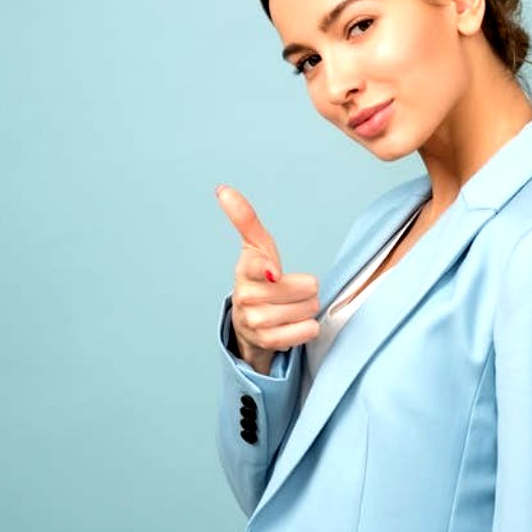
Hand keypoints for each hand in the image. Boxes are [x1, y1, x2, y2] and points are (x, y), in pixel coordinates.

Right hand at [215, 185, 320, 374]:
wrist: (248, 323)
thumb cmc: (259, 279)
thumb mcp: (256, 247)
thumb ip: (245, 219)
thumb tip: (223, 189)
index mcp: (245, 270)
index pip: (257, 267)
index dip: (268, 269)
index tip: (274, 272)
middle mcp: (246, 297)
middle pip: (304, 288)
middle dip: (306, 289)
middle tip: (291, 291)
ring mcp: (255, 322)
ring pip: (308, 309)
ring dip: (308, 308)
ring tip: (291, 307)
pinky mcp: (267, 342)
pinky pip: (307, 331)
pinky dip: (308, 327)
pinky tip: (293, 324)